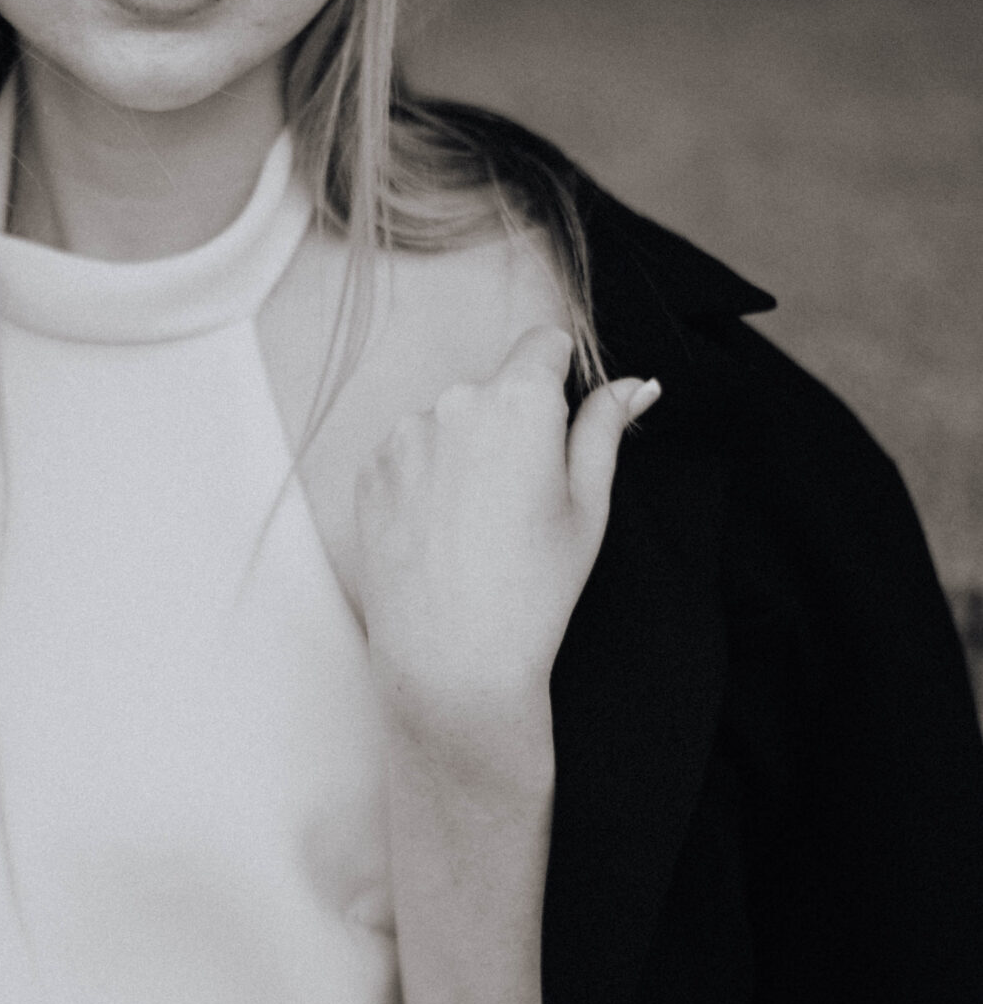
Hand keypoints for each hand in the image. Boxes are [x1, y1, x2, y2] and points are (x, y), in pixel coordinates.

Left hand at [356, 324, 657, 771]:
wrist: (451, 659)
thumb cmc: (533, 588)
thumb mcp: (588, 506)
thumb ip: (605, 430)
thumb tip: (634, 384)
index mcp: (518, 402)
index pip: (542, 344)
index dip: (558, 376)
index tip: (560, 421)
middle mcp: (453, 403)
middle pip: (494, 389)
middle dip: (513, 425)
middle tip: (523, 501)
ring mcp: (403, 436)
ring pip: (449, 423)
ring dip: (465, 451)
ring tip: (478, 526)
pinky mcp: (370, 471)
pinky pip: (409, 454)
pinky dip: (426, 479)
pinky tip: (442, 532)